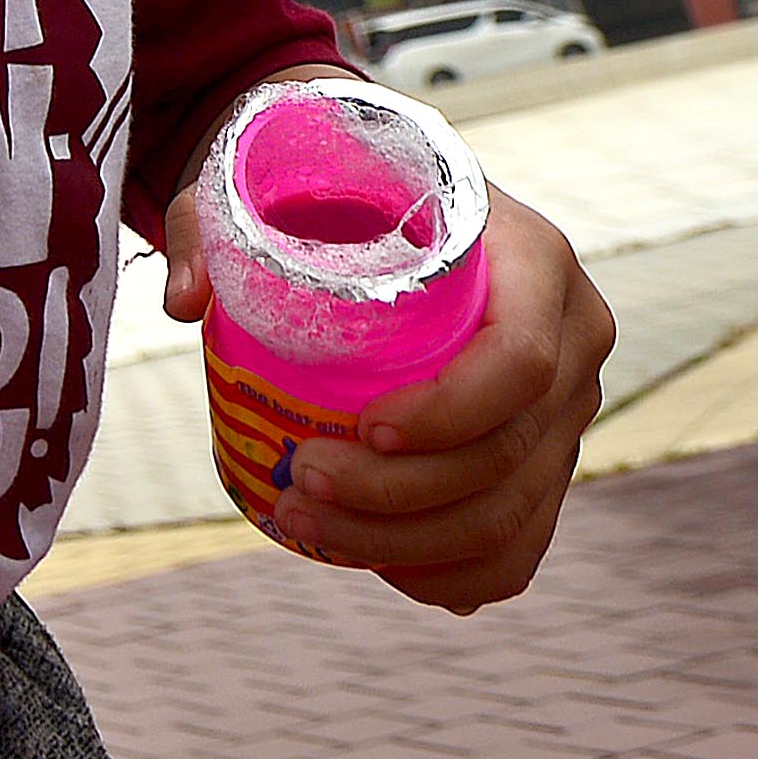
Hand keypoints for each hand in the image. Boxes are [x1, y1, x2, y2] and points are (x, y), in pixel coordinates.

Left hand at [159, 179, 614, 608]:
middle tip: (299, 481)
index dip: (450, 411)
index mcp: (535, 258)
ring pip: (509, 513)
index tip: (362, 425)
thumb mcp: (271, 185)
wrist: (392, 197)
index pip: (521, 359)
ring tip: (304, 522)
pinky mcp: (545, 458)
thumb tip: (184, 303)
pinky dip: (451, 573)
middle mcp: (572, 337)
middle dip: (399, 492)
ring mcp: (566, 407)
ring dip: (406, 543)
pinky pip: (518, 545)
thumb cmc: (335, 188)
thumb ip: (213, 227)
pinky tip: (378, 563)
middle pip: (507, 452)